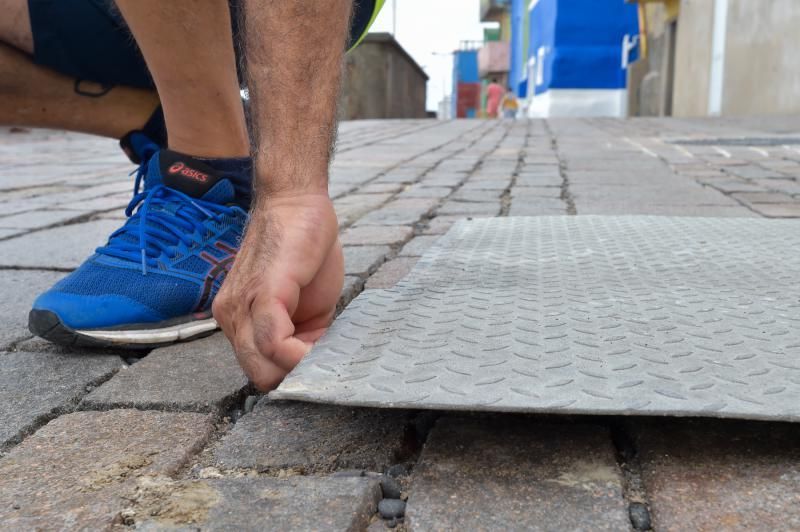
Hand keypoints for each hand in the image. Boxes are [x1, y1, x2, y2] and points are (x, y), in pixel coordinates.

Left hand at [213, 194, 343, 390]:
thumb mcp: (302, 304)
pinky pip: (273, 342)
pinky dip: (298, 354)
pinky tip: (318, 345)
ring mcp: (242, 307)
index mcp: (239, 321)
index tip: (320, 365)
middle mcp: (231, 317)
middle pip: (258, 376)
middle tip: (325, 361)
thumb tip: (313, 363)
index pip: (258, 369)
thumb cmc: (303, 249)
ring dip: (299, 367)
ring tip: (326, 352)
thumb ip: (300, 334)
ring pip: (263, 367)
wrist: (297, 202)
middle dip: (295, 377)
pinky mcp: (262, 294)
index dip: (291, 374)